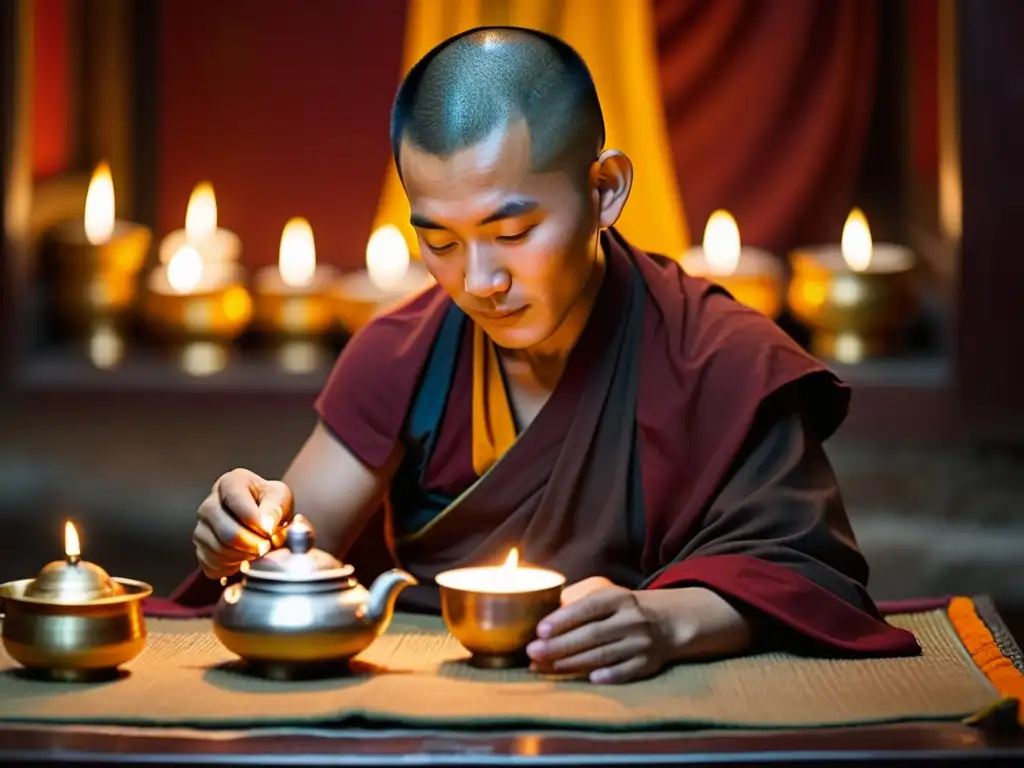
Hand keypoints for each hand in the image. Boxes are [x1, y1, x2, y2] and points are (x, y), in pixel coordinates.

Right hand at [193, 469, 292, 579]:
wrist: (264, 520)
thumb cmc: (271, 504)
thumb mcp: (281, 497)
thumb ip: (276, 507)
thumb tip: (267, 523)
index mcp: (230, 483)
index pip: (235, 499)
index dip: (253, 518)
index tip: (269, 530)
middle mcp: (209, 504)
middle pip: (226, 532)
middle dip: (252, 543)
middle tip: (268, 545)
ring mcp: (201, 528)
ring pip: (220, 551)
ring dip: (245, 556)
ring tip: (260, 549)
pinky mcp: (201, 550)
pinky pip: (215, 564)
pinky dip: (234, 566)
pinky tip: (246, 556)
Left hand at [525, 576, 672, 683]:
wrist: (665, 623)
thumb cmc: (620, 609)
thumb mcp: (603, 594)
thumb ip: (576, 601)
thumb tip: (542, 615)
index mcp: (618, 597)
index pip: (587, 608)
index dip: (563, 619)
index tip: (540, 631)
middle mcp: (632, 619)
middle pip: (591, 635)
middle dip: (559, 645)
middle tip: (533, 653)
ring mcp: (641, 642)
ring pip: (603, 655)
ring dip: (572, 663)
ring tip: (546, 667)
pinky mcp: (648, 663)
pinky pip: (625, 672)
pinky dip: (608, 675)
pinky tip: (589, 679)